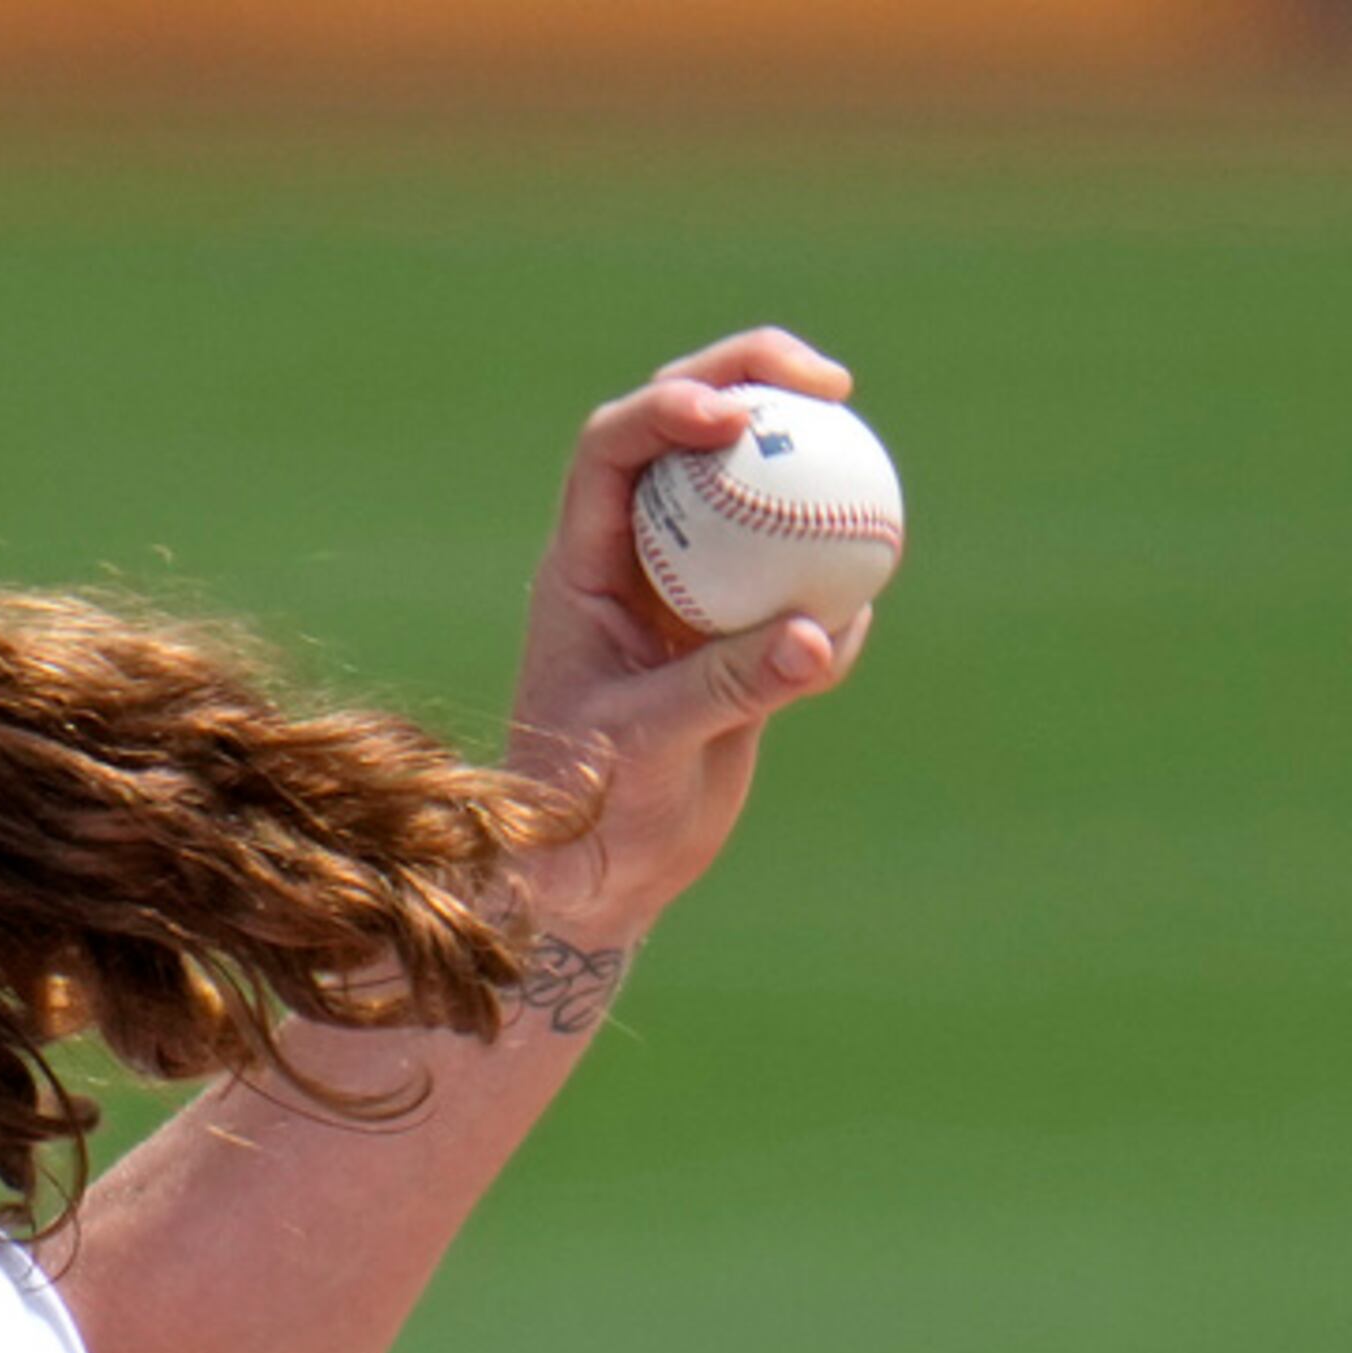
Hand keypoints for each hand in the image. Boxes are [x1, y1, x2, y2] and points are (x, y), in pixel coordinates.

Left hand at [509, 326, 877, 936]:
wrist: (601, 874)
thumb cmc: (588, 811)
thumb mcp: (648, 747)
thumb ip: (730, 687)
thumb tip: (821, 632)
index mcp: (582, 568)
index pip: (612, 451)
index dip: (668, 408)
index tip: (736, 415)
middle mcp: (634, 563)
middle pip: (685, 436)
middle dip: (748, 378)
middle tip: (827, 381)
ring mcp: (691, 593)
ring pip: (748, 493)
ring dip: (804, 459)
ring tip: (861, 454)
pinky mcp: (740, 635)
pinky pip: (799, 576)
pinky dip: (838, 568)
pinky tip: (868, 581)